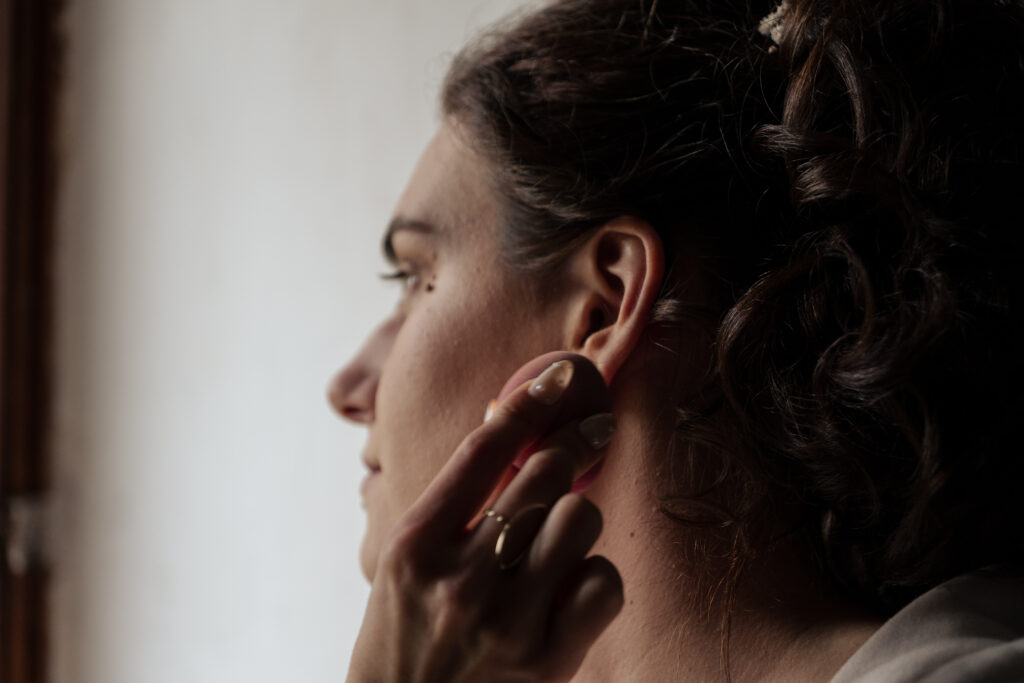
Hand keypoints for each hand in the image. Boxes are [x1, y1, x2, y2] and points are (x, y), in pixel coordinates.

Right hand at [347, 352, 623, 682]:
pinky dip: (596, 579)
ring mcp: (506, 620)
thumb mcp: (402, 568)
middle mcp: (460, 576)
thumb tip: (505, 427)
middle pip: (543, 474)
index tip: (561, 375)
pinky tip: (572, 592)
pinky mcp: (548, 662)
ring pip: (579, 521)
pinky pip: (603, 582)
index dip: (529, 402)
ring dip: (577, 523)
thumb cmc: (402, 643)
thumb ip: (449, 507)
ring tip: (558, 543)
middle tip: (595, 431)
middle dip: (576, 443)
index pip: (482, 449)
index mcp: (415, 543)